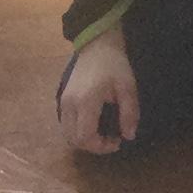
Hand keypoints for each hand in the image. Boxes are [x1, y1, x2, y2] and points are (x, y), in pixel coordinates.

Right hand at [57, 25, 138, 155]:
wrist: (96, 46)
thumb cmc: (114, 65)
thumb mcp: (128, 88)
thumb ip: (130, 113)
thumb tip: (129, 136)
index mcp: (86, 101)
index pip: (85, 137)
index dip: (101, 147)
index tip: (117, 141)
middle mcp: (70, 104)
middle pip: (74, 140)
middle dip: (93, 146)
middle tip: (111, 139)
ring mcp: (63, 102)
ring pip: (67, 135)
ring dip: (84, 140)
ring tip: (102, 133)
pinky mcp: (62, 100)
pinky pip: (66, 126)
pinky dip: (78, 132)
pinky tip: (93, 125)